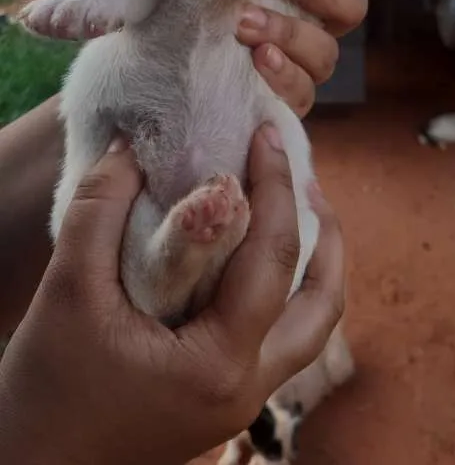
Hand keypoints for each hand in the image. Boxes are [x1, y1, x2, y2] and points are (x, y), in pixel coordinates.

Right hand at [0, 130, 343, 464]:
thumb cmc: (47, 392)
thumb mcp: (68, 290)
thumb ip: (99, 209)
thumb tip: (130, 147)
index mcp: (219, 364)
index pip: (274, 259)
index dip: (275, 186)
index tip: (266, 135)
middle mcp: (246, 389)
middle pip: (322, 306)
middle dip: (325, 233)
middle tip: (303, 176)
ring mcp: (239, 401)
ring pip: (309, 329)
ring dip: (315, 266)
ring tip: (297, 208)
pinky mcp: (222, 399)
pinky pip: (278, 339)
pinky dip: (283, 291)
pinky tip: (253, 256)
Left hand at [237, 0, 367, 117]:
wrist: (149, 49)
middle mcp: (308, 12)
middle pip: (349, 3)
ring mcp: (300, 57)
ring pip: (326, 50)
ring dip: (291, 34)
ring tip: (244, 26)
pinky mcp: (284, 95)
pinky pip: (305, 92)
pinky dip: (287, 76)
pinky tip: (261, 60)